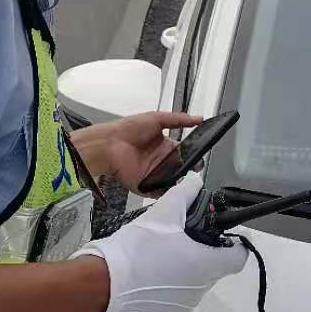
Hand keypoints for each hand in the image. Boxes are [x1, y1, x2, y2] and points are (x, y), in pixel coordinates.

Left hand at [69, 111, 202, 193]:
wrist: (109, 144)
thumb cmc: (129, 129)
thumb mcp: (157, 118)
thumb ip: (179, 119)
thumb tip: (199, 118)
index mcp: (164, 145)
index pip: (184, 152)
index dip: (194, 154)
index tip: (201, 155)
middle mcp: (160, 161)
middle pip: (181, 168)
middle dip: (190, 169)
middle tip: (196, 167)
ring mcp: (153, 174)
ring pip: (173, 181)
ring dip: (180, 180)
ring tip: (186, 176)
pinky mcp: (146, 186)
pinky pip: (159, 192)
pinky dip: (166, 193)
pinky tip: (172, 188)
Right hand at [73, 175, 247, 311]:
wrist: (104, 284)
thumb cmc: (138, 246)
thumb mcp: (162, 213)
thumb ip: (184, 193)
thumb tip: (197, 179)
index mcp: (206, 265)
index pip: (238, 258)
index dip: (233, 245)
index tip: (217, 235)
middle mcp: (201, 291)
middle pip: (212, 270)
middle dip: (200, 255)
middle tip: (177, 239)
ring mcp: (183, 309)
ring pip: (192, 286)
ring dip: (182, 273)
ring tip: (156, 258)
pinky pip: (174, 301)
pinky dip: (166, 290)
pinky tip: (145, 278)